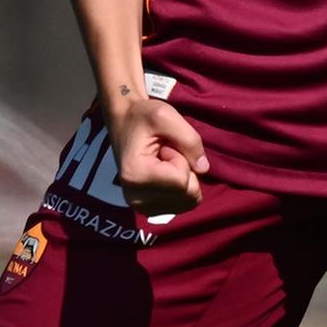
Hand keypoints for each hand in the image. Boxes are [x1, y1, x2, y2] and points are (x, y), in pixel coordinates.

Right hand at [108, 90, 211, 216]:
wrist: (124, 122)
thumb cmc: (142, 117)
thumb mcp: (166, 116)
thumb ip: (190, 139)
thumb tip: (203, 169)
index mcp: (135, 175)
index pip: (182, 180)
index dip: (182, 159)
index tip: (164, 147)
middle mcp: (135, 198)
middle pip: (187, 194)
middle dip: (185, 169)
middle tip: (166, 154)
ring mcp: (141, 207)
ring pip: (189, 201)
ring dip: (184, 178)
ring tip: (164, 162)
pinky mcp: (149, 209)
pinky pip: (184, 204)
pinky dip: (181, 187)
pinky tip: (165, 172)